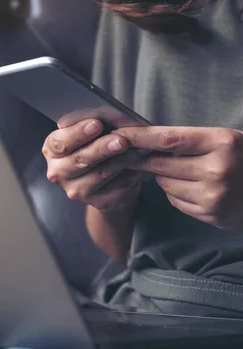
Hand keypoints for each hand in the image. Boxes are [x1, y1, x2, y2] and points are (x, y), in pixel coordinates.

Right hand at [42, 119, 145, 211]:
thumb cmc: (98, 146)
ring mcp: (75, 190)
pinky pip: (115, 188)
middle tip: (121, 140)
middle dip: (102, 148)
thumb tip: (113, 115)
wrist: (108, 178)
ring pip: (100, 175)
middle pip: (80, 160)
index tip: (96, 124)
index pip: (60, 142)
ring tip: (141, 149)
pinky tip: (142, 166)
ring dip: (123, 160)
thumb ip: (96, 123)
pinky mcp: (96, 202)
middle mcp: (58, 172)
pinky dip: (131, 175)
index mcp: (52, 150)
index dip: (78, 133)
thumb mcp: (92, 131)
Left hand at [116, 126, 242, 228]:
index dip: (139, 137)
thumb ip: (188, 141)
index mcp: (221, 143)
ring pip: (164, 184)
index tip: (118, 134)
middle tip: (137, 154)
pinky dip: (175, 193)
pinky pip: (174, 200)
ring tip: (184, 170)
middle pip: (160, 164)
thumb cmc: (241, 157)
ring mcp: (213, 195)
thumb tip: (142, 142)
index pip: (168, 138)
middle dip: (145, 159)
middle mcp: (217, 170)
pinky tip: (193, 187)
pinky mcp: (210, 214)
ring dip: (163, 176)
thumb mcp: (222, 139)